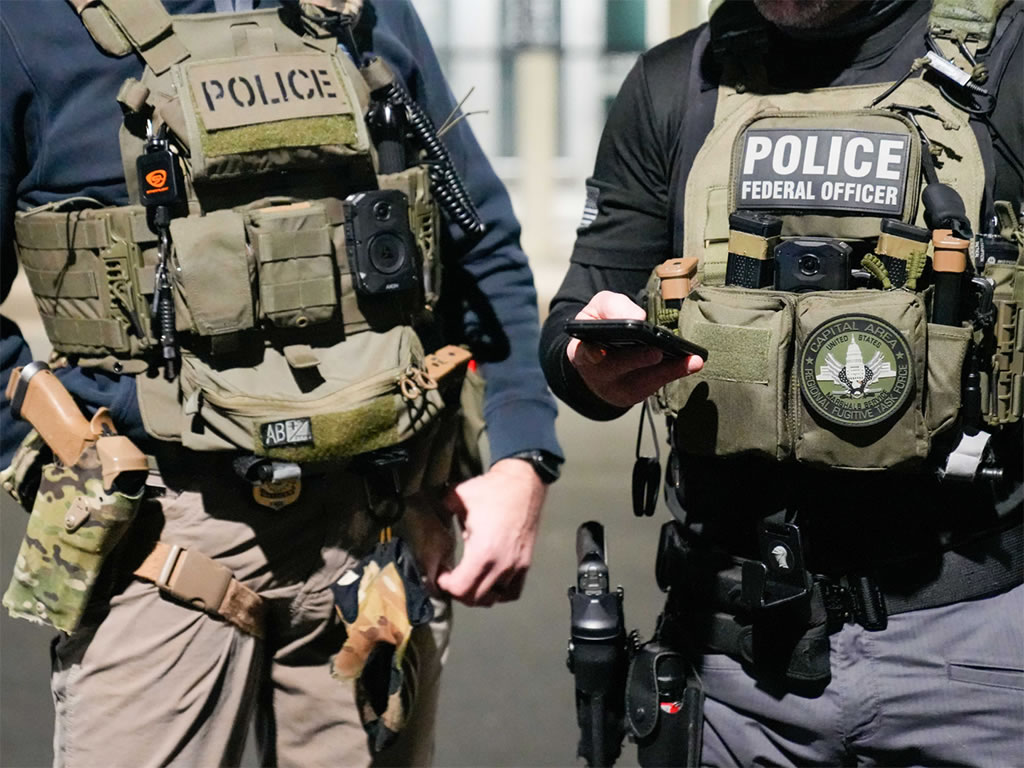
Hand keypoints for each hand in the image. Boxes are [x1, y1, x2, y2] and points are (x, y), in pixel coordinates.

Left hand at [436, 458, 546, 606]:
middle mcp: (501, 565)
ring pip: (493, 598)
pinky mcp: (526, 563)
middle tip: (451, 578)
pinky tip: (490, 582)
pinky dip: (499, 593)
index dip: (445, 584)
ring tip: (469, 580)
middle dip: (458, 591)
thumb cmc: (493, 489)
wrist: (524, 482)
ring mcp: (516, 566)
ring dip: (477, 594)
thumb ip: (443, 510)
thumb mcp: (459, 496)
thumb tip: (431, 514)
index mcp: (483, 551)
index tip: (441, 574)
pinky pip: (512, 592)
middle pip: (475, 598)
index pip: (460, 588)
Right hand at [567, 291, 702, 407]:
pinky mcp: (634, 395)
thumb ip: (613, 306)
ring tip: (690, 360)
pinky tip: (691, 364)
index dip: (589, 353)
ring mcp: (616, 388)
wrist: (600, 356)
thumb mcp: (599, 309)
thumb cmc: (601, 328)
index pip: (583, 353)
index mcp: (582, 351)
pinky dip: (674, 373)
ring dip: (667, 371)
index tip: (597, 352)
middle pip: (617, 368)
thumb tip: (638, 317)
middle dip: (637, 360)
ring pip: (642, 382)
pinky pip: (656, 385)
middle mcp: (597, 374)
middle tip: (656, 352)